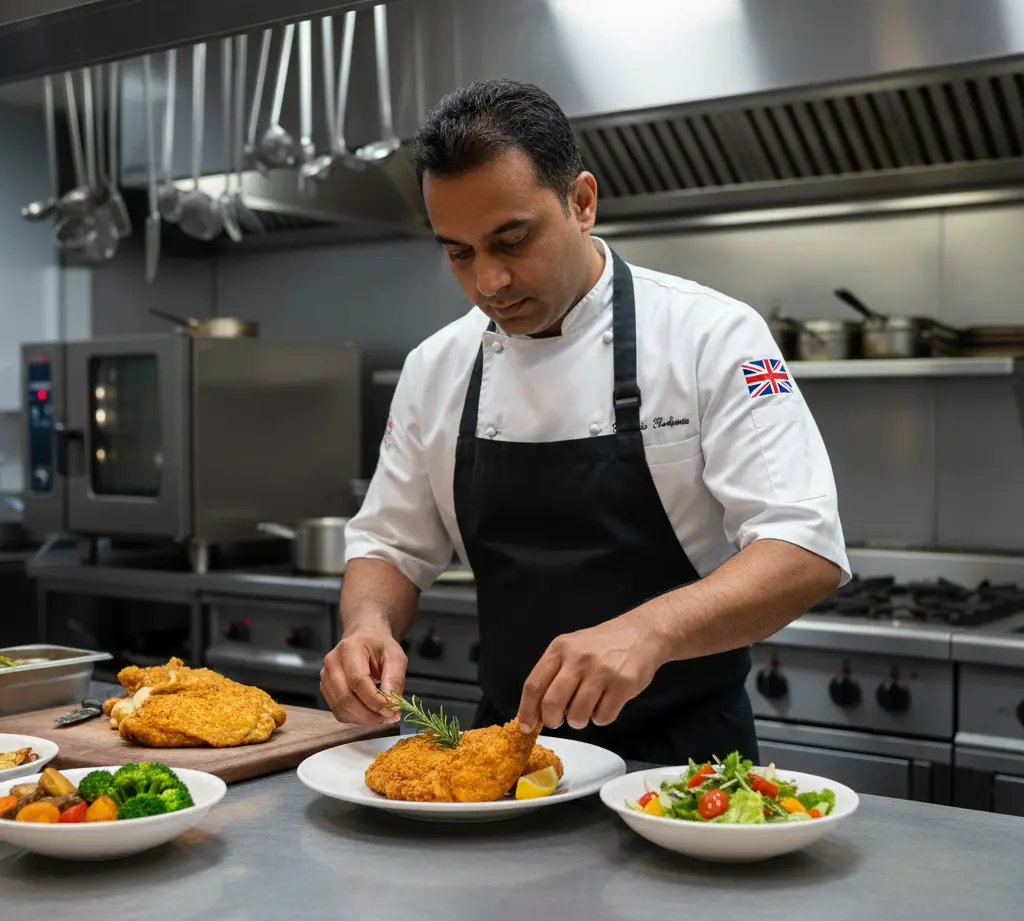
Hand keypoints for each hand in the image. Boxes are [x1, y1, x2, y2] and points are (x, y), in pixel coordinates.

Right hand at [320, 622, 406, 724]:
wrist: (364, 639)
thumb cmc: (379, 646)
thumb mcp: (395, 655)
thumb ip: (395, 678)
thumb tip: (391, 703)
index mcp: (349, 648)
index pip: (358, 681)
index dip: (375, 700)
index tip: (393, 710)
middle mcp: (332, 662)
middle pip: (346, 698)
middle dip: (370, 714)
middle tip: (390, 717)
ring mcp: (326, 676)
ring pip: (341, 709)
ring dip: (364, 718)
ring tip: (383, 716)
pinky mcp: (326, 689)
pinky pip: (339, 712)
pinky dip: (357, 718)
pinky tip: (371, 713)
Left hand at [516, 611, 665, 733]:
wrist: (641, 633)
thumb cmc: (602, 645)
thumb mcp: (571, 648)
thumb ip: (553, 673)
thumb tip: (536, 710)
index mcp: (560, 649)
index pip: (534, 684)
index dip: (526, 710)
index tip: (525, 726)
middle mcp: (578, 659)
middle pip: (552, 703)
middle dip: (552, 720)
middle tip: (557, 721)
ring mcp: (601, 671)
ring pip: (577, 715)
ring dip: (579, 720)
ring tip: (587, 708)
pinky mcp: (622, 684)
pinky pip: (603, 717)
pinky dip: (602, 718)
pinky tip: (606, 703)